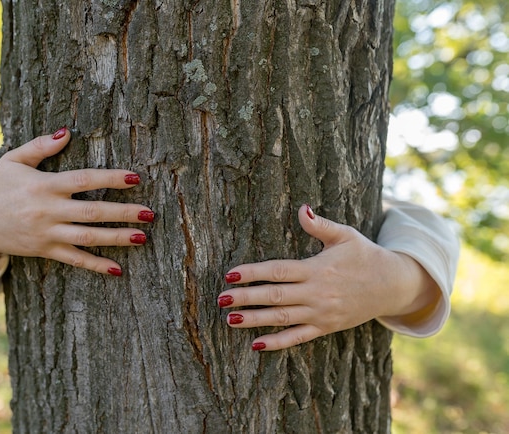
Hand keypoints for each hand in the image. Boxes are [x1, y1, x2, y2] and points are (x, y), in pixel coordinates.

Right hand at [0, 127, 153, 285]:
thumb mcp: (12, 160)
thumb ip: (40, 146)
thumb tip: (67, 131)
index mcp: (43, 185)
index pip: (84, 180)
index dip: (111, 178)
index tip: (135, 177)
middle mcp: (47, 211)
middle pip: (92, 212)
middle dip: (123, 213)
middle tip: (150, 213)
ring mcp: (47, 233)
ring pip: (88, 238)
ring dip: (117, 238)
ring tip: (143, 237)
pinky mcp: (45, 251)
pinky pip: (74, 259)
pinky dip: (95, 265)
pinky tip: (117, 268)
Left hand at [218, 204, 440, 350]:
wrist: (392, 285)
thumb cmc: (365, 255)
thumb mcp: (345, 235)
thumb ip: (320, 225)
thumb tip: (302, 207)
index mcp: (317, 269)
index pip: (278, 271)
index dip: (252, 273)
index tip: (230, 274)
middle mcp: (316, 293)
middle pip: (275, 296)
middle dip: (246, 298)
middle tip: (221, 299)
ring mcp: (320, 313)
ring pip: (282, 319)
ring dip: (255, 320)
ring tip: (230, 320)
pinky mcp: (325, 327)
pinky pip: (298, 338)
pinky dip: (277, 342)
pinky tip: (256, 343)